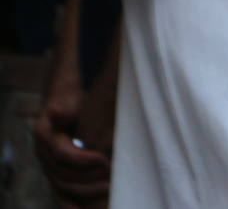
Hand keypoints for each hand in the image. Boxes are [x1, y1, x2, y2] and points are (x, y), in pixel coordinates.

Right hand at [31, 73, 111, 206]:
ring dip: (84, 191)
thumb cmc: (72, 103)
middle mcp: (43, 154)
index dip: (83, 160)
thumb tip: (55, 110)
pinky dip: (69, 203)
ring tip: (107, 188)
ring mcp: (48, 165)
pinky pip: (59, 192)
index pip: (63, 155)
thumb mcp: (71, 103)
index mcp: (45, 136)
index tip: (104, 159)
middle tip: (110, 177)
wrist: (62, 104)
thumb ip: (66, 111)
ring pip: (61, 185)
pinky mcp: (55, 173)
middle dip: (87, 178)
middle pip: (62, 174)